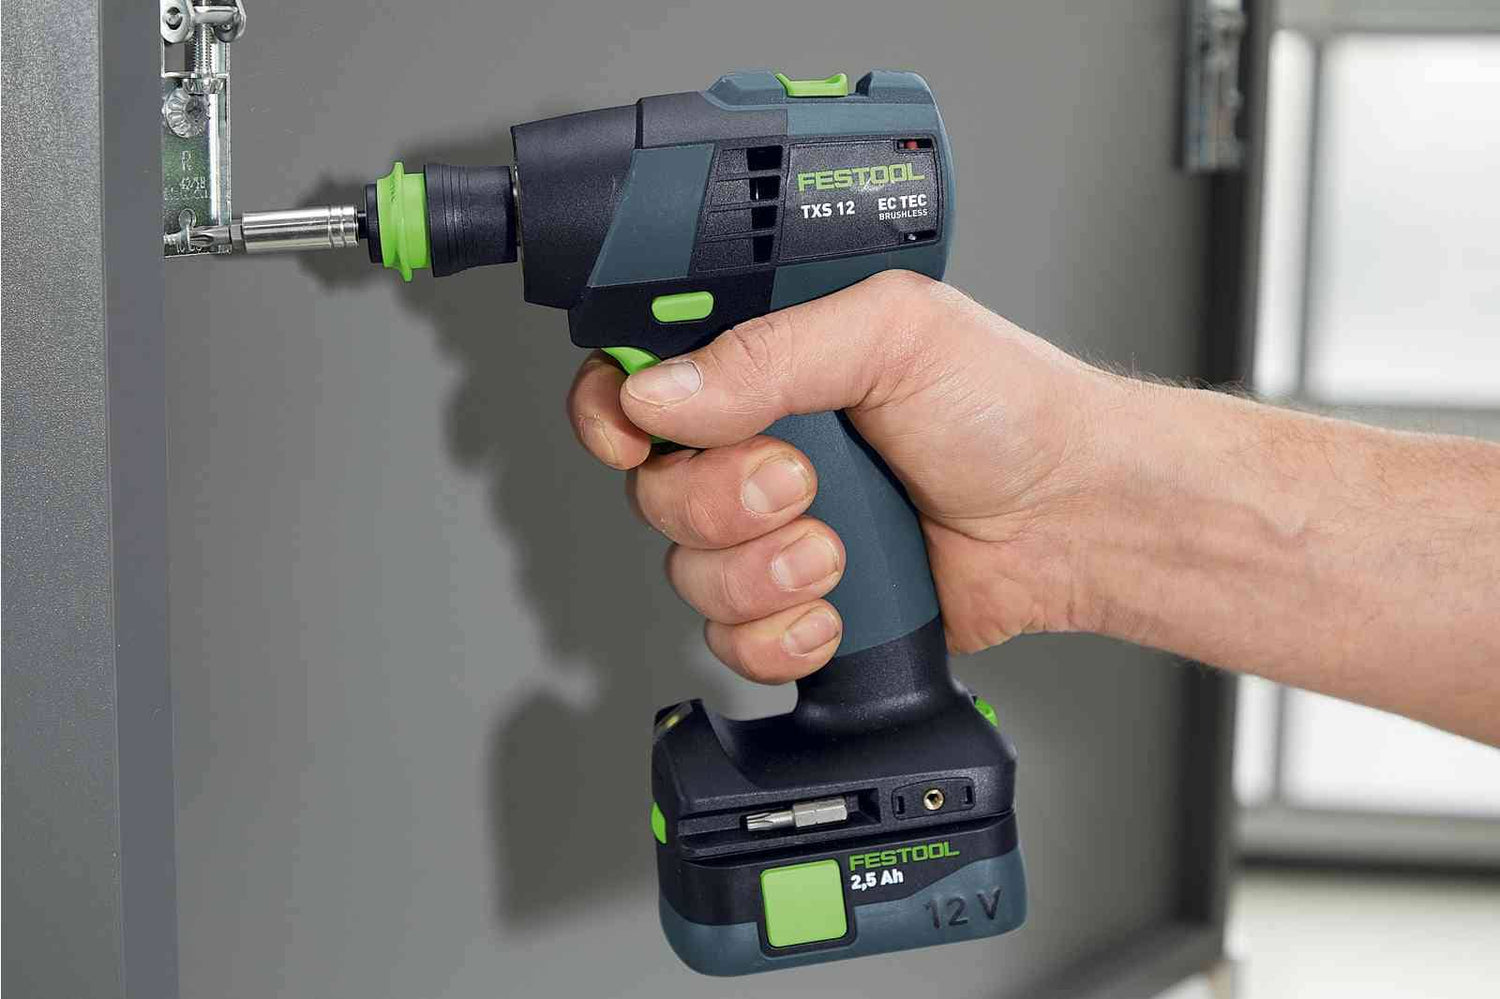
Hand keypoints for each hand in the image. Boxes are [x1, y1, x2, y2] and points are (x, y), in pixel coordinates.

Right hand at [565, 271, 1123, 682]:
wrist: (1073, 518)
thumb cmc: (1008, 409)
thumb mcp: (892, 335)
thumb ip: (769, 353)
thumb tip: (660, 390)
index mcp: (766, 362)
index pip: (639, 379)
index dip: (613, 411)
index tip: (630, 434)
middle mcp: (757, 445)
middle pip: (652, 487)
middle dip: (717, 499)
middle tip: (799, 481)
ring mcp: (774, 532)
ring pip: (688, 572)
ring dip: (759, 571)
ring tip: (838, 547)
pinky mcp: (798, 605)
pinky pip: (733, 642)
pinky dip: (780, 634)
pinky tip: (835, 606)